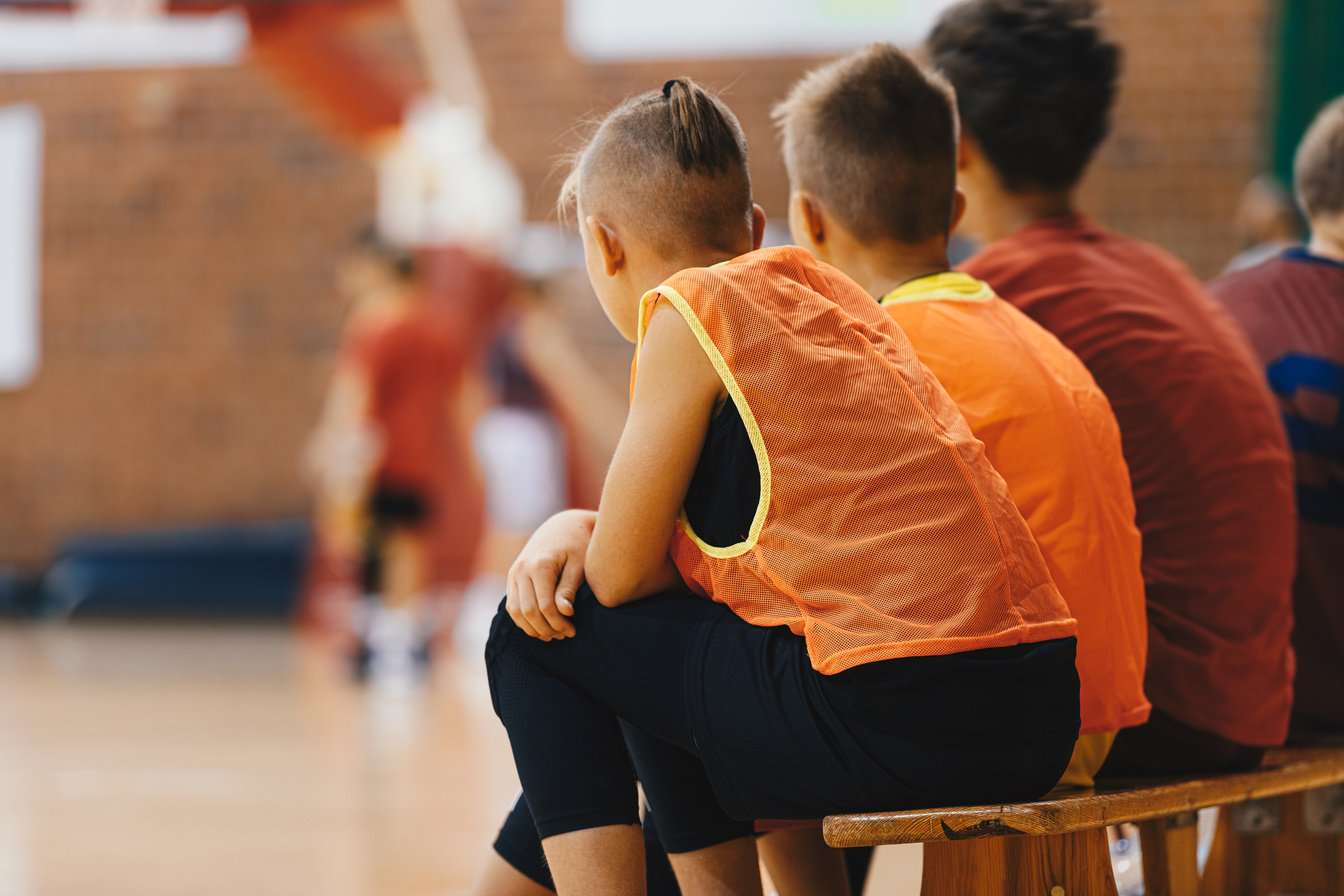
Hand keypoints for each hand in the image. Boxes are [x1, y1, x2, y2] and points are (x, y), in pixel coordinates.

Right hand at [506, 510, 594, 639]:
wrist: (564, 525)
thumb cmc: (578, 545)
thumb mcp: (579, 565)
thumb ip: (569, 588)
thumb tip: (565, 613)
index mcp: (539, 565)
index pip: (544, 606)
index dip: (558, 623)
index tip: (573, 631)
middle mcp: (521, 569)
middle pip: (527, 612)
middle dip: (546, 629)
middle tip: (565, 635)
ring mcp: (513, 573)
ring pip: (515, 612)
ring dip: (533, 628)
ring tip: (554, 634)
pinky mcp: (512, 577)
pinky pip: (512, 606)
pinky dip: (524, 620)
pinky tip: (542, 627)